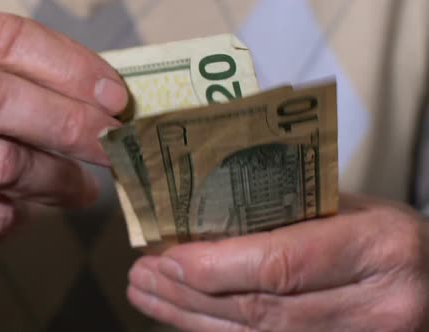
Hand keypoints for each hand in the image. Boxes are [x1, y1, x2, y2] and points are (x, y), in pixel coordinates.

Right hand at [0, 12, 127, 281]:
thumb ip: (33, 88)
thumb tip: (110, 103)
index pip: (1, 38)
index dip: (68, 66)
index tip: (115, 98)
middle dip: (68, 122)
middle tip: (113, 143)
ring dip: (56, 178)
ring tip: (80, 188)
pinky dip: (21, 216)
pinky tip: (22, 212)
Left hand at [128, 194, 428, 331]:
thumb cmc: (390, 237)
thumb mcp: (352, 210)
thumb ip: (288, 216)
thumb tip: (206, 223)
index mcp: (379, 250)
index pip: (282, 264)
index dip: (216, 266)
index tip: (167, 257)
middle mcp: (374, 308)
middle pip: (261, 309)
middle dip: (190, 293)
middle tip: (142, 275)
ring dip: (191, 318)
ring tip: (147, 296)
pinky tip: (183, 319)